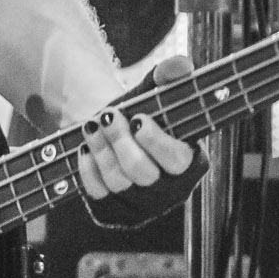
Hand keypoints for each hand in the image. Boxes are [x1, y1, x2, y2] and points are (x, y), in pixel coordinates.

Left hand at [78, 55, 205, 229]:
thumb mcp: (153, 92)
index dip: (157, 141)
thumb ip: (168, 77)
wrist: (112, 132)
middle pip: (142, 172)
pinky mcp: (115, 212)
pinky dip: (88, 168)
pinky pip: (98, 194)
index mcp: (192, 163)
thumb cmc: (140, 112)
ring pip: (118, 182)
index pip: (178, 160)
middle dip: (120, 140)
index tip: (138, 119)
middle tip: (108, 115)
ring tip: (93, 125)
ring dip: (102, 149)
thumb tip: (181, 65)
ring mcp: (142, 205)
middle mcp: (171, 190)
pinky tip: (86, 148)